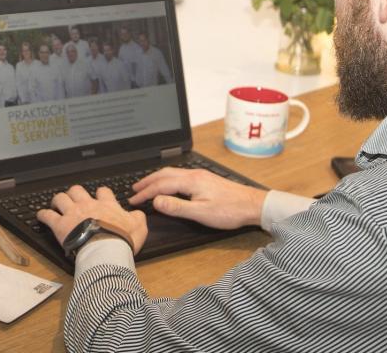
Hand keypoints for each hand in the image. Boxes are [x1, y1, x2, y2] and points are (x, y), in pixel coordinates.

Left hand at [36, 185, 147, 253]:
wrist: (106, 249)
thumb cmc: (122, 239)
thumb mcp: (139, 227)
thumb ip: (137, 217)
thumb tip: (136, 214)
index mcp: (106, 205)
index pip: (103, 191)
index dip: (100, 193)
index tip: (99, 197)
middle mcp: (88, 205)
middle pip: (77, 190)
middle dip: (74, 193)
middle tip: (74, 199)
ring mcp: (72, 213)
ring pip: (61, 198)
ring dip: (58, 200)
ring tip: (56, 204)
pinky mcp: (60, 225)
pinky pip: (47, 215)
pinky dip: (43, 215)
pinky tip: (40, 215)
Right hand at [128, 168, 266, 229]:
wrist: (253, 205)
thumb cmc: (230, 210)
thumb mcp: (201, 213)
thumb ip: (177, 207)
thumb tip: (156, 201)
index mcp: (191, 181)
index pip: (161, 185)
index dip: (145, 193)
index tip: (133, 200)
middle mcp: (194, 174)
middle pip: (164, 174)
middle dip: (147, 181)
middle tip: (134, 189)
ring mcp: (200, 175)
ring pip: (172, 173)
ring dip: (157, 179)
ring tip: (147, 186)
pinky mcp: (205, 179)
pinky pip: (180, 175)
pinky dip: (167, 179)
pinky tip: (169, 185)